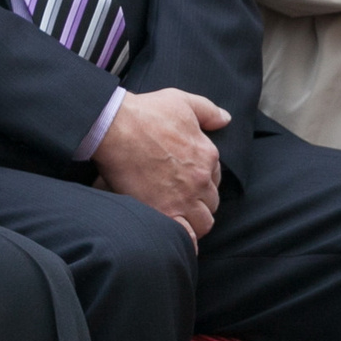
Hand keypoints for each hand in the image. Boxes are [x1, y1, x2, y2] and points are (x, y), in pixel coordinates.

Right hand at [92, 88, 230, 243]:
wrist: (114, 126)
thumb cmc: (145, 112)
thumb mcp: (181, 101)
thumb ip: (208, 111)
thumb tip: (226, 119)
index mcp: (207, 155)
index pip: (215, 177)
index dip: (202, 179)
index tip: (187, 179)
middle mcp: (200, 180)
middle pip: (211, 202)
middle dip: (199, 201)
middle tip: (180, 197)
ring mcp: (183, 198)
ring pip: (203, 222)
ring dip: (194, 220)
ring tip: (177, 215)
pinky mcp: (163, 211)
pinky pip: (186, 237)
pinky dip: (185, 239)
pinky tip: (176, 234)